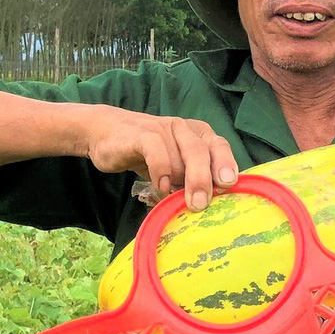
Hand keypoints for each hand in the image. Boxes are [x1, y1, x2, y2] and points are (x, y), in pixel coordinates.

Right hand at [82, 107, 237, 210]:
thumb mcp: (175, 168)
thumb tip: (213, 204)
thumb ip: (192, 179)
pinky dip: (161, 171)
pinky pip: (156, 151)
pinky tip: (160, 186)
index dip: (226, 164)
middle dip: (203, 179)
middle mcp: (184, 129)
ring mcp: (163, 129)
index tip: (228, 185)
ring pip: (180, 155)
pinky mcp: (141, 135)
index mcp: (199, 135)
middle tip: (200, 204)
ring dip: (178, 180)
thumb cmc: (148, 155)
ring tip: (174, 198)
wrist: (106, 134)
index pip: (219, 146)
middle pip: (202, 151)